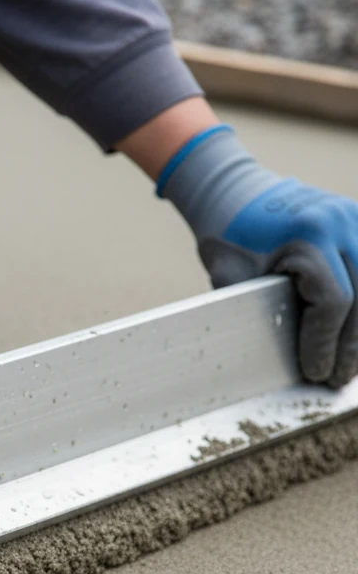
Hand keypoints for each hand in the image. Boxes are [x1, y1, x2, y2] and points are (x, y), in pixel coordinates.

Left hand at [157, 125, 357, 387]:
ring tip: (349, 364)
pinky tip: (353, 335)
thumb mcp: (231, 280)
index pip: (333, 303)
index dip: (325, 345)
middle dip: (350, 347)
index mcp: (309, 234)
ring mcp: (355, 217)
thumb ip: (257, 317)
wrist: (233, 194)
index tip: (316, 374)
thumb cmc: (227, 239)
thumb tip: (274, 368)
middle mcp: (341, 221)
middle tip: (335, 380)